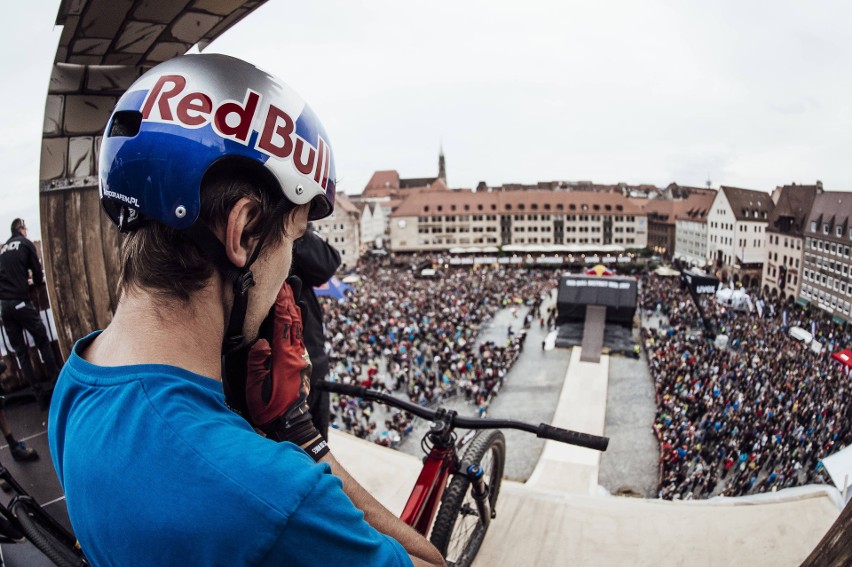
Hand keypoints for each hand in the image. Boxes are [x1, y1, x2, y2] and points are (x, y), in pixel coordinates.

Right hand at [246, 281, 311, 425]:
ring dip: (294, 312)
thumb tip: (262, 341)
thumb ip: (258, 362)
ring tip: (289, 296)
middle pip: (295, 323)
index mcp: (285, 358)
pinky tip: (292, 320)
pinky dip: (295, 325)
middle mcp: (297, 355)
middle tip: (287, 284)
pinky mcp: (302, 364)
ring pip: (298, 330)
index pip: (283, 325)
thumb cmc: (270, 407)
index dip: (282, 305)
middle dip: (290, 302)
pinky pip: (298, 340)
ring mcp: (302, 359)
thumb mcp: (256, 386)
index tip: (280, 287)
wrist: (291, 424)